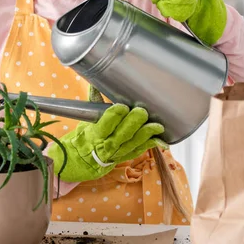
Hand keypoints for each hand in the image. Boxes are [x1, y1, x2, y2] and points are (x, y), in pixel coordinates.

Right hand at [47, 104, 165, 182]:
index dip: (114, 115)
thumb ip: (94, 103)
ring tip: (157, 126)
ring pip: (133, 143)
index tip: (122, 106)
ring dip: (146, 134)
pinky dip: (150, 145)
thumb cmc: (86, 136)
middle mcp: (107, 144)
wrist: (84, 160)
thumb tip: (95, 84)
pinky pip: (140, 151)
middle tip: (142, 112)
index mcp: (95, 134)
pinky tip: (159, 139)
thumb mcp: (86, 121)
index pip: (105, 124)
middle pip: (122, 134)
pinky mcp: (127, 156)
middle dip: (133, 123)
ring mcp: (118, 152)